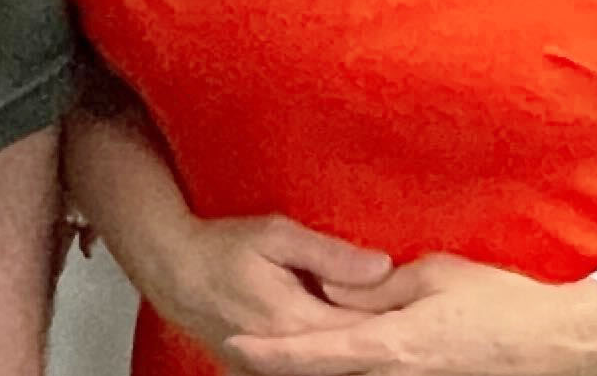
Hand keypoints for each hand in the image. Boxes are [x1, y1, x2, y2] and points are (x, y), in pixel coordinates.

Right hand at [133, 211, 393, 369]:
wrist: (173, 272)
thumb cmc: (223, 246)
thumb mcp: (276, 235)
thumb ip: (330, 255)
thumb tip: (384, 266)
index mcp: (295, 319)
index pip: (361, 332)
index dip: (394, 323)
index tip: (424, 312)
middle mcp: (287, 354)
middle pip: (350, 360)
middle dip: (381, 346)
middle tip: (413, 330)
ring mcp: (273, 371)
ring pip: (332, 371)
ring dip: (358, 356)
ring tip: (388, 342)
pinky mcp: (263, 375)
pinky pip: (308, 372)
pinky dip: (332, 363)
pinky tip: (349, 351)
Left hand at [215, 252, 596, 375]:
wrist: (560, 344)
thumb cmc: (500, 303)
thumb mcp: (434, 276)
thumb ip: (376, 288)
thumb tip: (330, 287)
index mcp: (394, 345)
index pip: (318, 352)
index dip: (274, 351)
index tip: (239, 343)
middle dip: (288, 367)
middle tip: (249, 353)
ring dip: (322, 368)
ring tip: (287, 357)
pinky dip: (356, 372)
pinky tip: (342, 361)